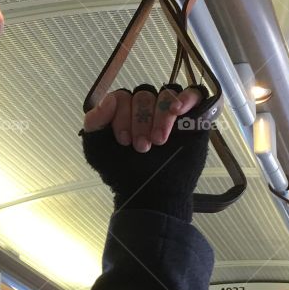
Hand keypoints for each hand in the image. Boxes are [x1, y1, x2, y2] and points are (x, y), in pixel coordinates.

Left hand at [81, 83, 211, 220]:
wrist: (149, 195)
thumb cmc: (122, 173)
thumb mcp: (97, 149)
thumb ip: (94, 122)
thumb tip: (109, 99)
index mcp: (124, 111)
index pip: (122, 97)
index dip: (121, 116)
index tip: (124, 141)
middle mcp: (146, 108)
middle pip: (143, 96)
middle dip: (141, 121)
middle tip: (142, 147)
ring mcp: (169, 111)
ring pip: (166, 94)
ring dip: (161, 116)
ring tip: (159, 141)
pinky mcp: (192, 118)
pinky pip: (194, 94)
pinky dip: (187, 98)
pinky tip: (178, 110)